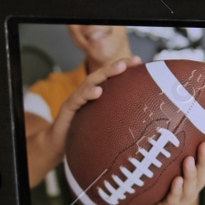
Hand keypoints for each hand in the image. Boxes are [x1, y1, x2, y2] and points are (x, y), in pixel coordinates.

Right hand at [25, 57, 142, 186]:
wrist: (59, 144)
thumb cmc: (85, 133)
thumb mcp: (105, 123)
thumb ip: (119, 117)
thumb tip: (145, 122)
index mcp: (97, 95)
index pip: (111, 78)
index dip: (124, 67)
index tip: (139, 61)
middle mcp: (87, 93)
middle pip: (102, 75)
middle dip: (117, 65)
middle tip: (132, 60)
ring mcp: (77, 99)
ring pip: (90, 81)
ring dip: (105, 73)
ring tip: (120, 68)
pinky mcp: (68, 109)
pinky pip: (77, 99)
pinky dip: (88, 93)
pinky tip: (98, 91)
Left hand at [136, 141, 204, 204]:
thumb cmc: (158, 187)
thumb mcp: (167, 170)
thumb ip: (173, 156)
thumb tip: (172, 129)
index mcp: (193, 182)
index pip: (204, 168)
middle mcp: (190, 192)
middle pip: (201, 177)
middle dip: (204, 162)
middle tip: (204, 146)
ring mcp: (180, 202)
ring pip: (189, 189)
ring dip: (191, 174)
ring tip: (189, 160)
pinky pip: (172, 201)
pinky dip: (176, 191)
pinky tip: (177, 181)